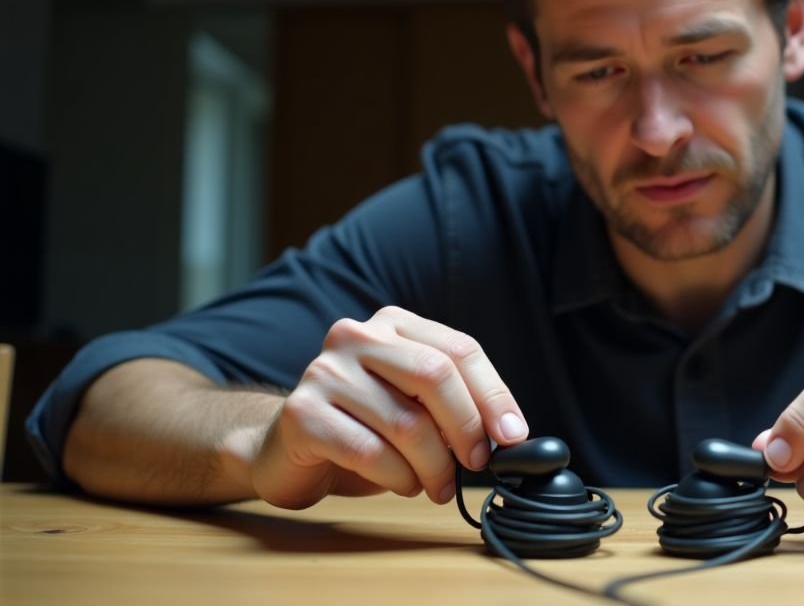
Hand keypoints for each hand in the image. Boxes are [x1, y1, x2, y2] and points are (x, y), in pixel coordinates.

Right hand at [247, 306, 527, 508]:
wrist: (285, 450)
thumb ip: (458, 408)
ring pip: (406, 423)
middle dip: (466, 428)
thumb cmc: (364, 429)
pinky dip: (398, 478)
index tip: (513, 436)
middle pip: (434, 375)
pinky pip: (369, 452)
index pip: (460, 349)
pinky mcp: (301, 413)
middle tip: (475, 464)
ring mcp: (324, 372)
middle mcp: (356, 336)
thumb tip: (512, 436)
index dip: (494, 395)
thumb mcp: (416, 407)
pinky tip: (401, 483)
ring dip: (433, 466)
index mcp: (394, 324)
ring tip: (433, 483)